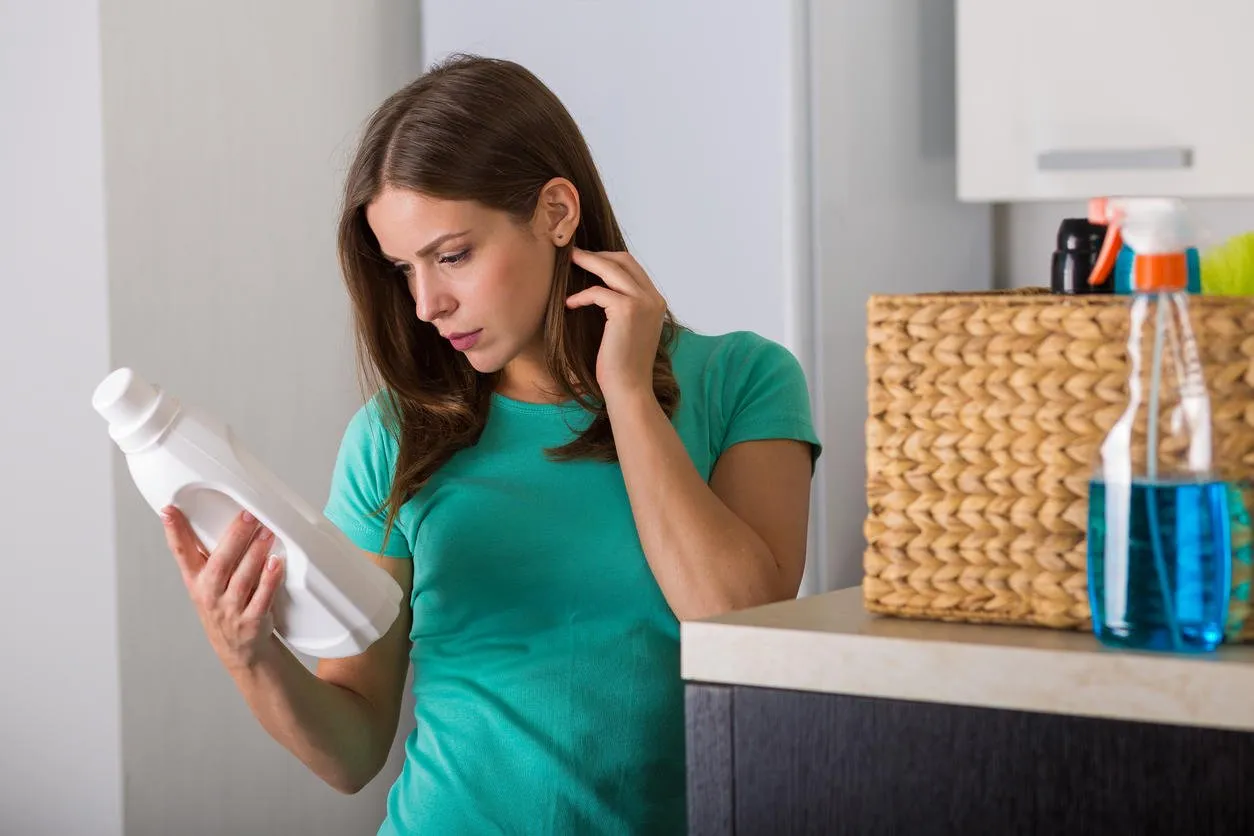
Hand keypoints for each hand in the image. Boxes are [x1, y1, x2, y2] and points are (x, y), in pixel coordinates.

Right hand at [161, 506, 284, 672]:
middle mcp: (210, 594)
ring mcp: (230, 609)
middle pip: (220, 563)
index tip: (169, 510)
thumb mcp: (205, 584)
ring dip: (255, 554)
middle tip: (248, 515)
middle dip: (235, 537)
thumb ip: (204, 555)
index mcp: (196, 581)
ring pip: (243, 578)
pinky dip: (269, 579)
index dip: (174, 532)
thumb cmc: (222, 608)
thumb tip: (204, 516)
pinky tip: (276, 563)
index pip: (181, 553)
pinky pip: (262, 597)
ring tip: (266, 532)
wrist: (239, 649)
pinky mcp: (251, 621)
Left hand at [565, 248, 666, 406]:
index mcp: (656, 301)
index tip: (587, 257)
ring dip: (587, 262)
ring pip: (611, 268)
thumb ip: (623, 307)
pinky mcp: (627, 310)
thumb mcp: (628, 330)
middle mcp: (653, 298)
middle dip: (597, 254)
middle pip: (624, 259)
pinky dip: (581, 296)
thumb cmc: (622, 365)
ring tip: (568, 261)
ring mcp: (643, 303)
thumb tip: (599, 289)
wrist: (629, 388)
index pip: (633, 266)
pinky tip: (569, 304)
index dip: (608, 258)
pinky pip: (598, 292)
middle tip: (573, 253)